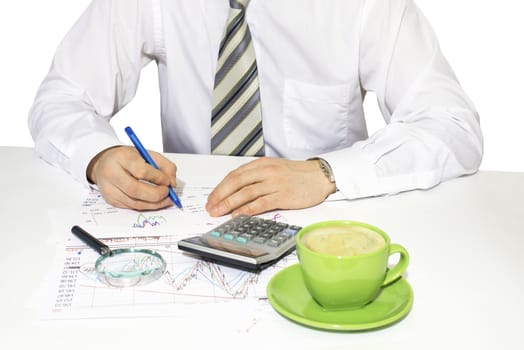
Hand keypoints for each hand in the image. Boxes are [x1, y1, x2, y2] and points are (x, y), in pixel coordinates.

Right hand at [87, 146, 177, 209]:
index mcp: (121, 158)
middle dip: (156, 194)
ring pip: (134, 202)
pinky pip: (132, 207)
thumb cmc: (127, 158)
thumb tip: (172, 183)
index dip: (157, 178)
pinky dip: (146, 206)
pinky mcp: (110, 200)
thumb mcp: (147, 154)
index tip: (167, 181)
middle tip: (168, 193)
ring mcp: (109, 189)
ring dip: (154, 204)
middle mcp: (111, 173)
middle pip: (135, 190)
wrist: (104, 163)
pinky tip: (154, 202)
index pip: (141, 171)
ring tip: (166, 199)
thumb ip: (164, 165)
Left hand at [205, 157, 335, 216]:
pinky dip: (247, 209)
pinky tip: (238, 215)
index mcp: (261, 164)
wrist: (319, 176)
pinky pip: (261, 203)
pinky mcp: (283, 195)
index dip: (220, 187)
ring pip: (246, 193)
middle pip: (236, 182)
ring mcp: (274, 183)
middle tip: (211, 207)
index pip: (234, 175)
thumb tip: (235, 191)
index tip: (211, 198)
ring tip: (219, 212)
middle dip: (220, 196)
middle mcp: (266, 171)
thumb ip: (256, 177)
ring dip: (229, 203)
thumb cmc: (297, 174)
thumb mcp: (274, 169)